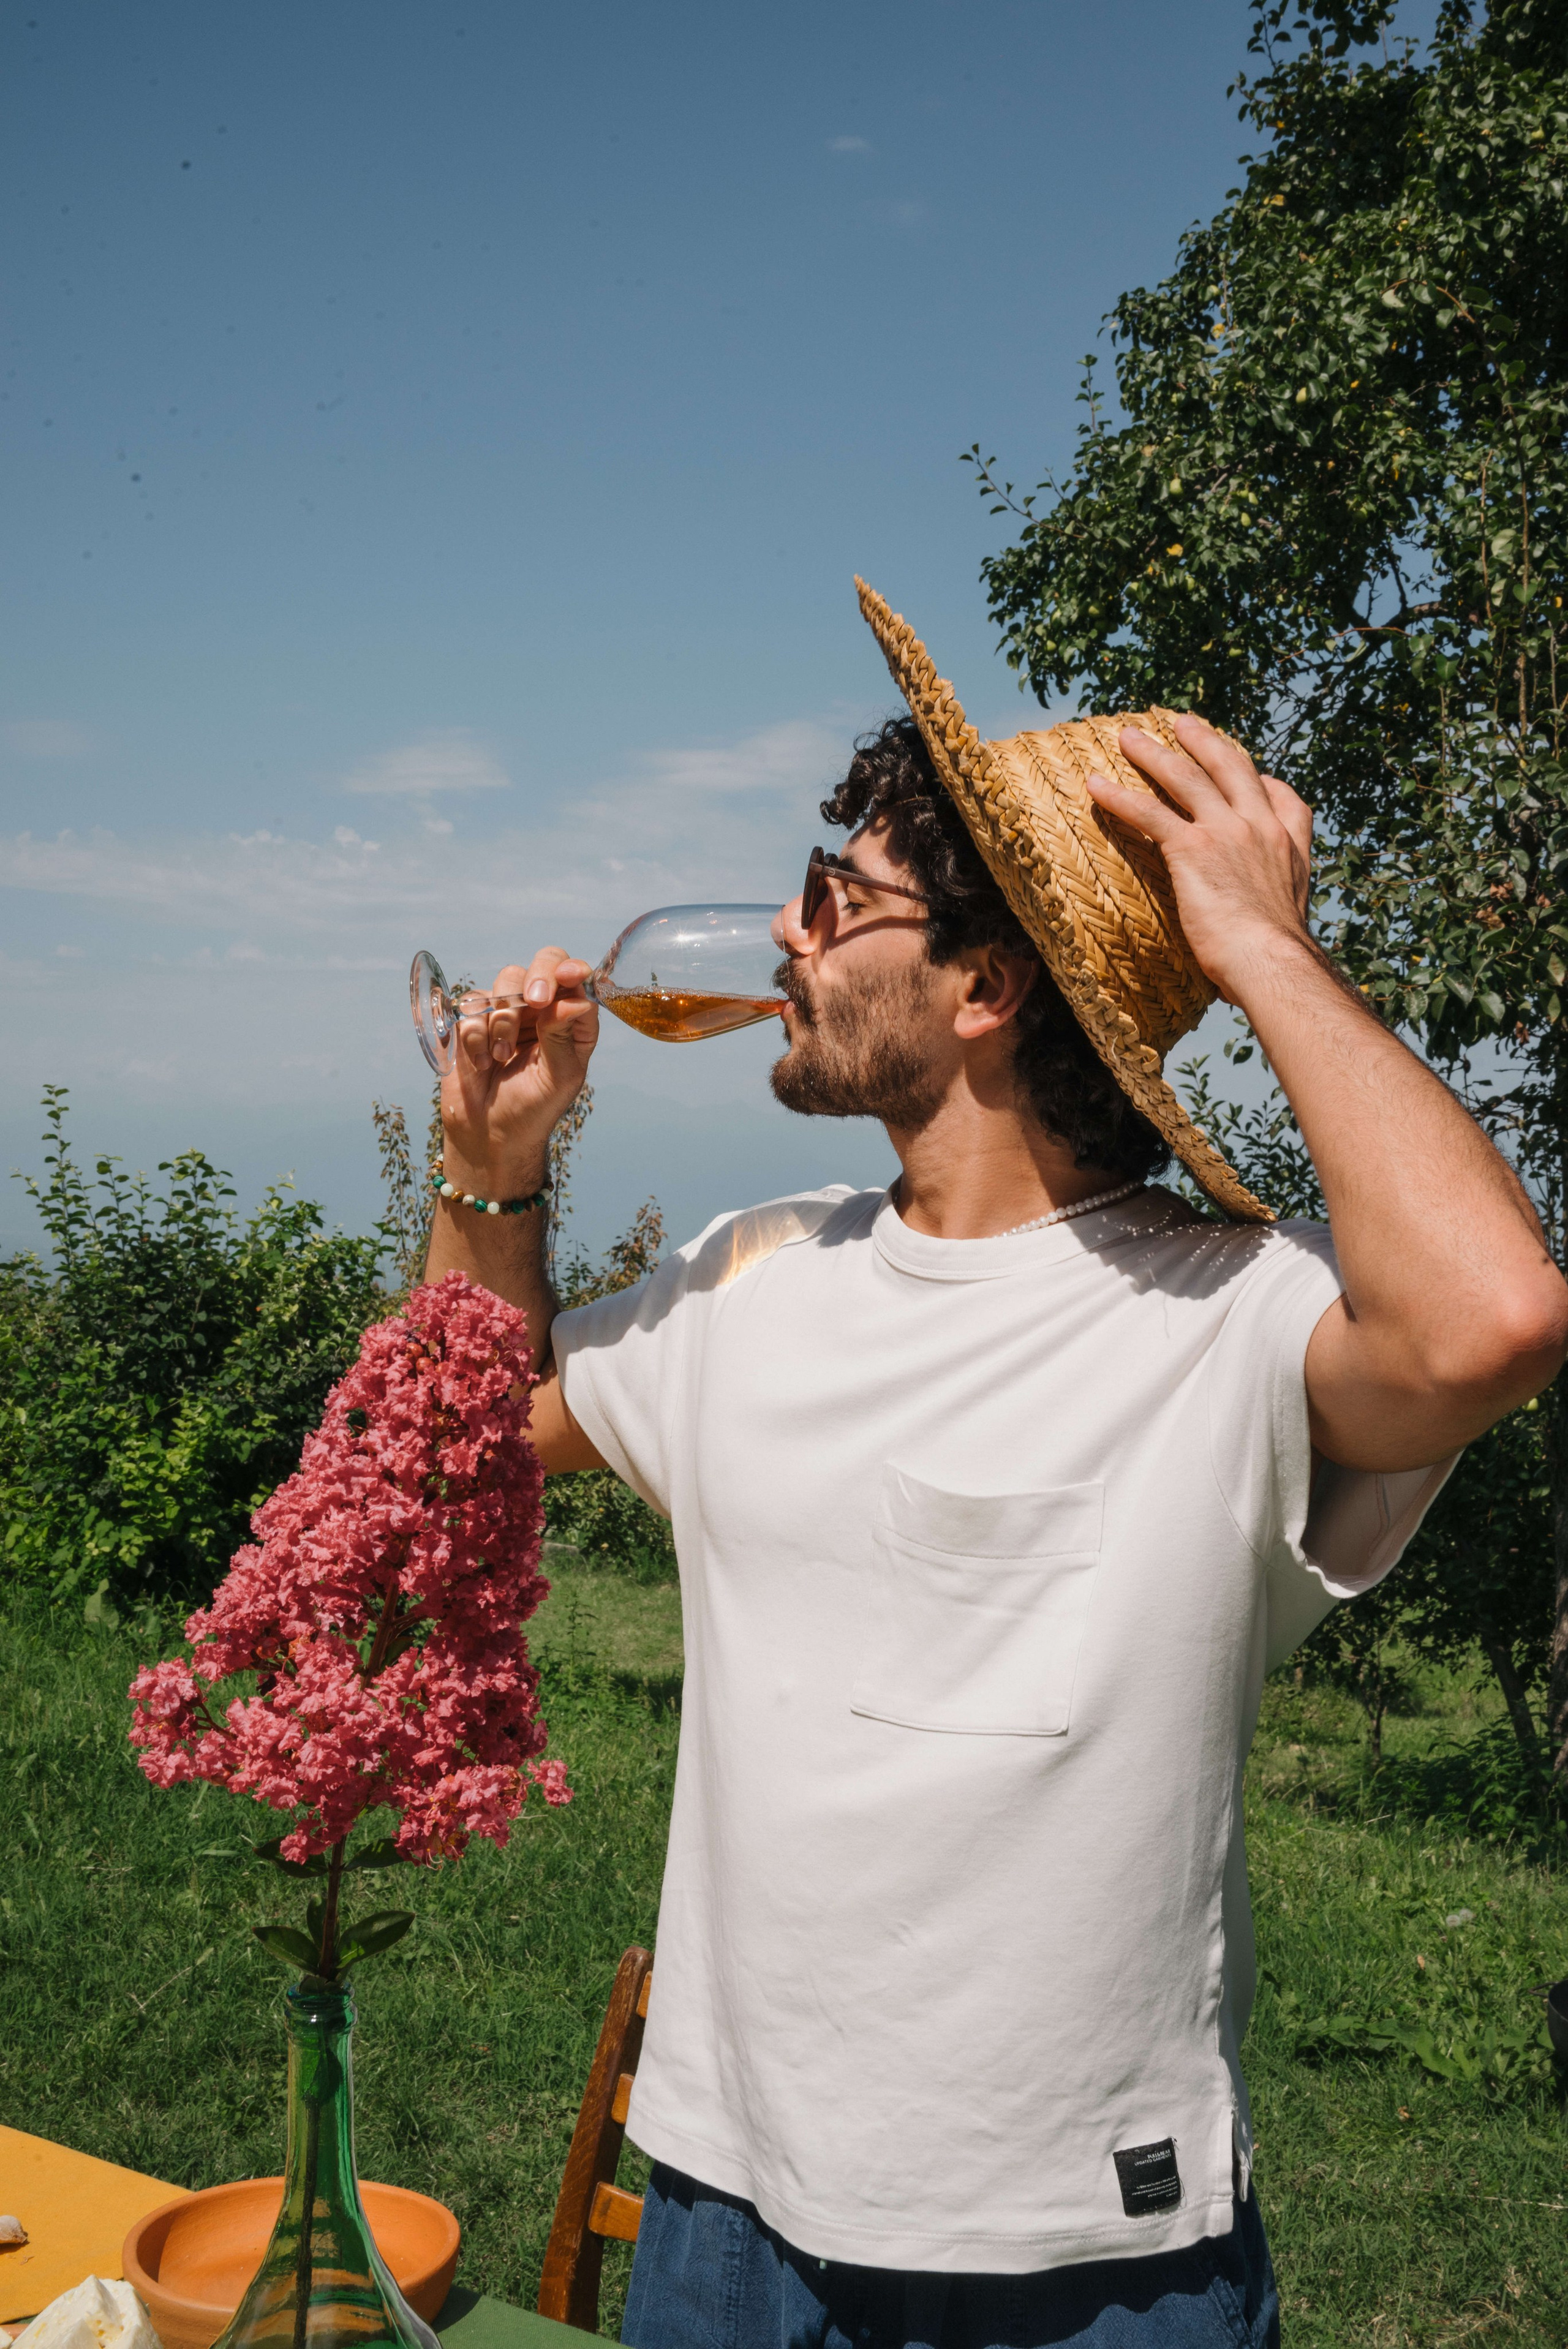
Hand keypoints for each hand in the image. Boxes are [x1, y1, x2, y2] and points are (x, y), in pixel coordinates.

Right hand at [440, 947, 598, 1192]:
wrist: (487, 1135)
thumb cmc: (533, 1110)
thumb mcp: (558, 1077)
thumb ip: (564, 1036)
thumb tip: (578, 1000)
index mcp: (572, 1022)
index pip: (576, 981)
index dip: (571, 971)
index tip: (568, 975)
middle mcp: (543, 1011)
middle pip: (541, 965)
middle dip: (536, 979)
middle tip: (534, 1002)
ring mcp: (508, 1012)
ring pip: (505, 983)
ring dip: (503, 1020)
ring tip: (502, 1057)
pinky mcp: (474, 1021)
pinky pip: (472, 1005)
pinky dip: (475, 1034)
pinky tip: (482, 1062)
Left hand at [1084, 712, 1314, 1003]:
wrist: (1271, 962)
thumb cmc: (1275, 959)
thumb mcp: (1289, 922)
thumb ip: (1274, 907)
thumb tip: (1260, 930)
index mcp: (1289, 848)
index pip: (1284, 800)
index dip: (1265, 781)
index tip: (1252, 772)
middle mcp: (1260, 828)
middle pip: (1230, 767)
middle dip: (1203, 740)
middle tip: (1180, 722)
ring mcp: (1227, 833)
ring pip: (1185, 778)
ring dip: (1153, 753)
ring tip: (1128, 736)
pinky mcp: (1192, 849)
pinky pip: (1149, 812)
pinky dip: (1119, 796)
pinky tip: (1095, 784)